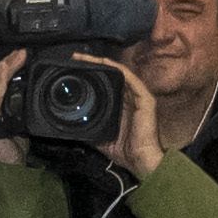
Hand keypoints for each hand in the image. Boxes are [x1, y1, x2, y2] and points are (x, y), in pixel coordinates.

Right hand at [0, 50, 28, 165]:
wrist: (7, 172)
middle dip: (5, 65)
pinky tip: (5, 72)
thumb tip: (29, 102)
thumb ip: (19, 115)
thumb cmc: (8, 155)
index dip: (3, 70)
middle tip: (20, 52)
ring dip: (4, 69)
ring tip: (16, 57)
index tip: (17, 57)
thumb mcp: (18, 130)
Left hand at [81, 54, 166, 177]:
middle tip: (75, 57)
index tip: (73, 67)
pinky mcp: (145, 98)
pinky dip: (117, 69)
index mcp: (120, 105)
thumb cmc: (125, 151)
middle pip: (110, 74)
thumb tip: (72, 127)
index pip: (105, 83)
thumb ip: (89, 129)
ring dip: (102, 63)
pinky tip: (105, 63)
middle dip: (93, 64)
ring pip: (119, 73)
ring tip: (85, 57)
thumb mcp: (100, 138)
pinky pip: (130, 78)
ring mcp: (138, 96)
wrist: (141, 161)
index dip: (91, 74)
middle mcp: (129, 97)